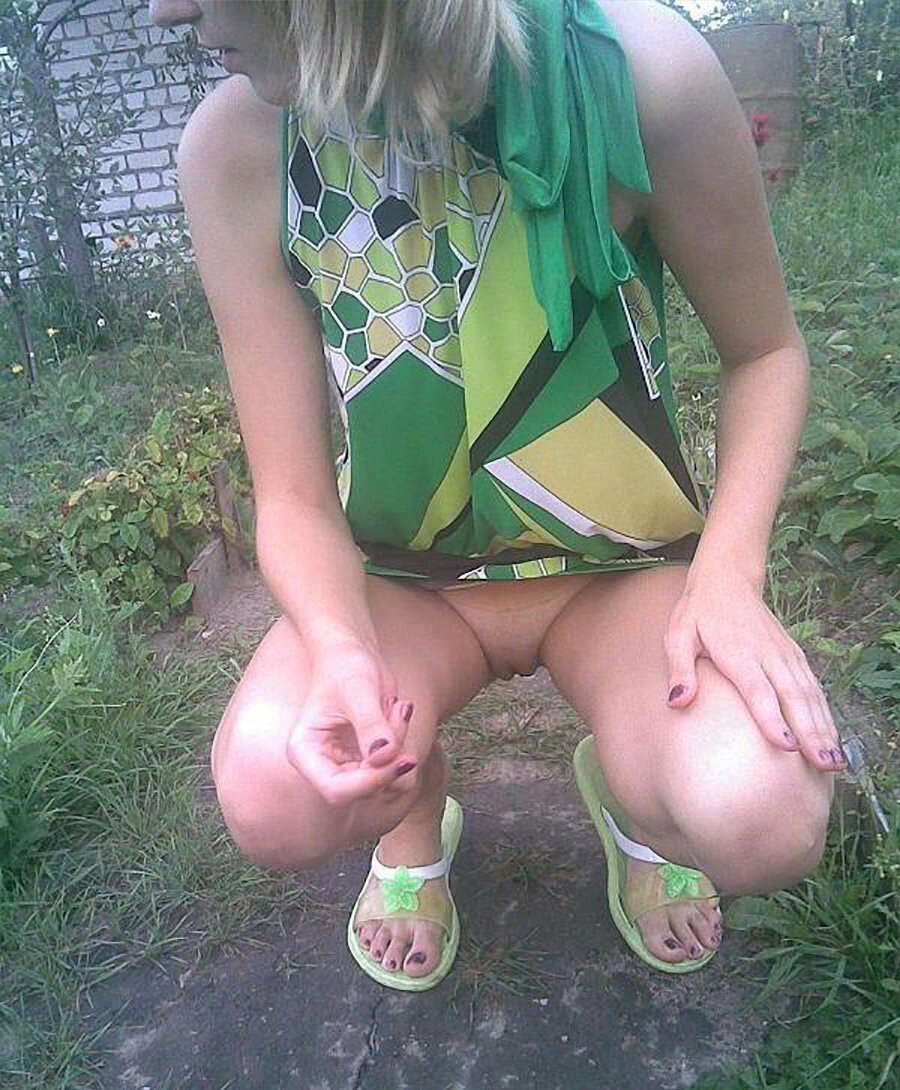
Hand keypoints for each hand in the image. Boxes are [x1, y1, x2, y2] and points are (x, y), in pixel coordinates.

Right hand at [286, 646, 419, 805]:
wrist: (352, 655)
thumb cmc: (346, 667)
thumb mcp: (358, 690)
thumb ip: (371, 724)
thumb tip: (385, 757)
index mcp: (305, 753)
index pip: (337, 791)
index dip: (372, 781)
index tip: (401, 757)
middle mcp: (322, 766)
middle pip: (364, 789)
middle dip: (391, 757)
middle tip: (401, 711)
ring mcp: (345, 766)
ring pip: (385, 781)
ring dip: (401, 748)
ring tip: (398, 708)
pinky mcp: (366, 761)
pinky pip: (394, 768)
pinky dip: (404, 744)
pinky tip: (399, 713)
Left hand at [664, 569, 844, 772]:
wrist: (727, 581)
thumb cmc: (698, 613)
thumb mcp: (678, 636)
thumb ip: (680, 670)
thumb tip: (677, 703)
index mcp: (738, 653)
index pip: (759, 691)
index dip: (773, 719)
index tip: (787, 746)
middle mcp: (768, 655)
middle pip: (793, 698)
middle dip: (811, 734)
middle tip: (825, 766)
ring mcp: (784, 654)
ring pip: (809, 695)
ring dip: (824, 728)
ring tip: (835, 762)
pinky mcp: (794, 655)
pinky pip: (813, 687)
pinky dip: (825, 713)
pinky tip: (832, 738)